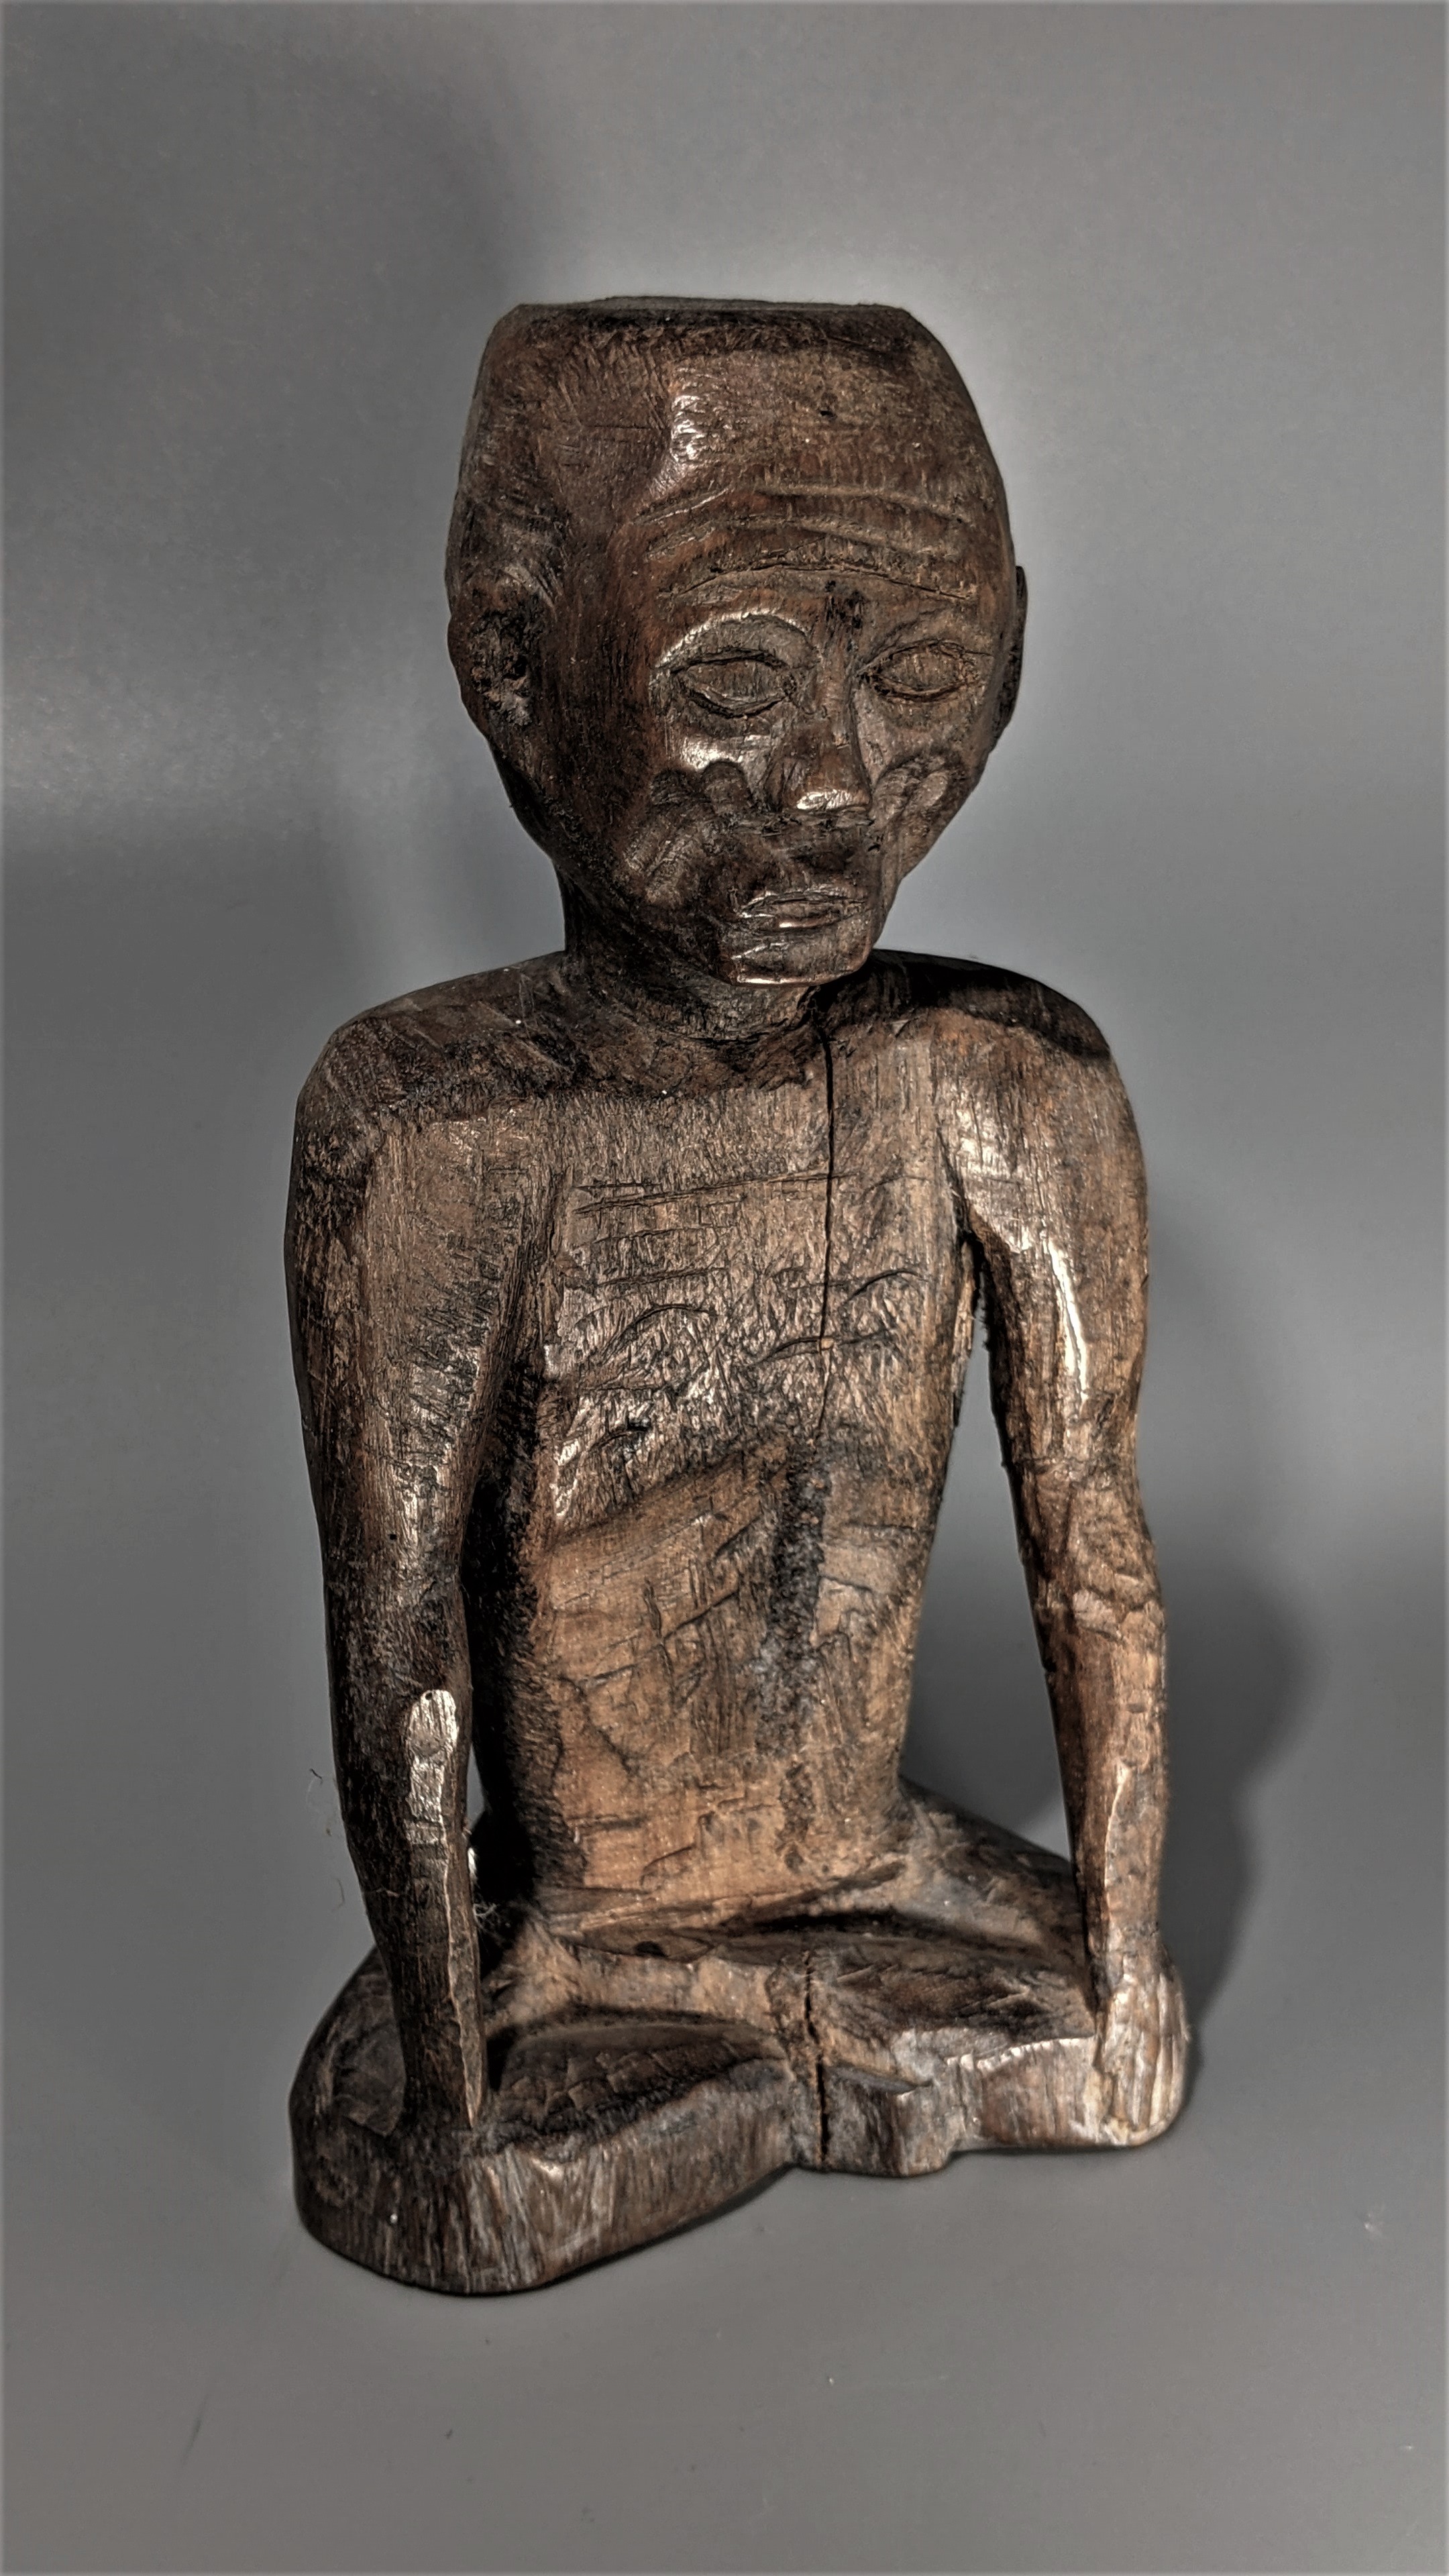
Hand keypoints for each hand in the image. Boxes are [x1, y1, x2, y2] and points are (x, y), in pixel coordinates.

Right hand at [1091, 1938, 1187, 2143]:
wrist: (1131, 1921)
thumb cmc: (1145, 1944)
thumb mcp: (1169, 1977)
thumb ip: (1172, 2010)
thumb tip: (1180, 2038)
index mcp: (1171, 2009)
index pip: (1172, 2057)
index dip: (1166, 2087)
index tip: (1161, 2111)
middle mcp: (1159, 2013)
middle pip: (1156, 2063)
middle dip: (1147, 2096)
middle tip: (1138, 2125)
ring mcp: (1139, 2007)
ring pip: (1137, 2055)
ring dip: (1129, 2086)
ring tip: (1121, 2111)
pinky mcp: (1118, 1998)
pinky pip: (1115, 2032)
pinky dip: (1111, 2056)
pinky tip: (1104, 2075)